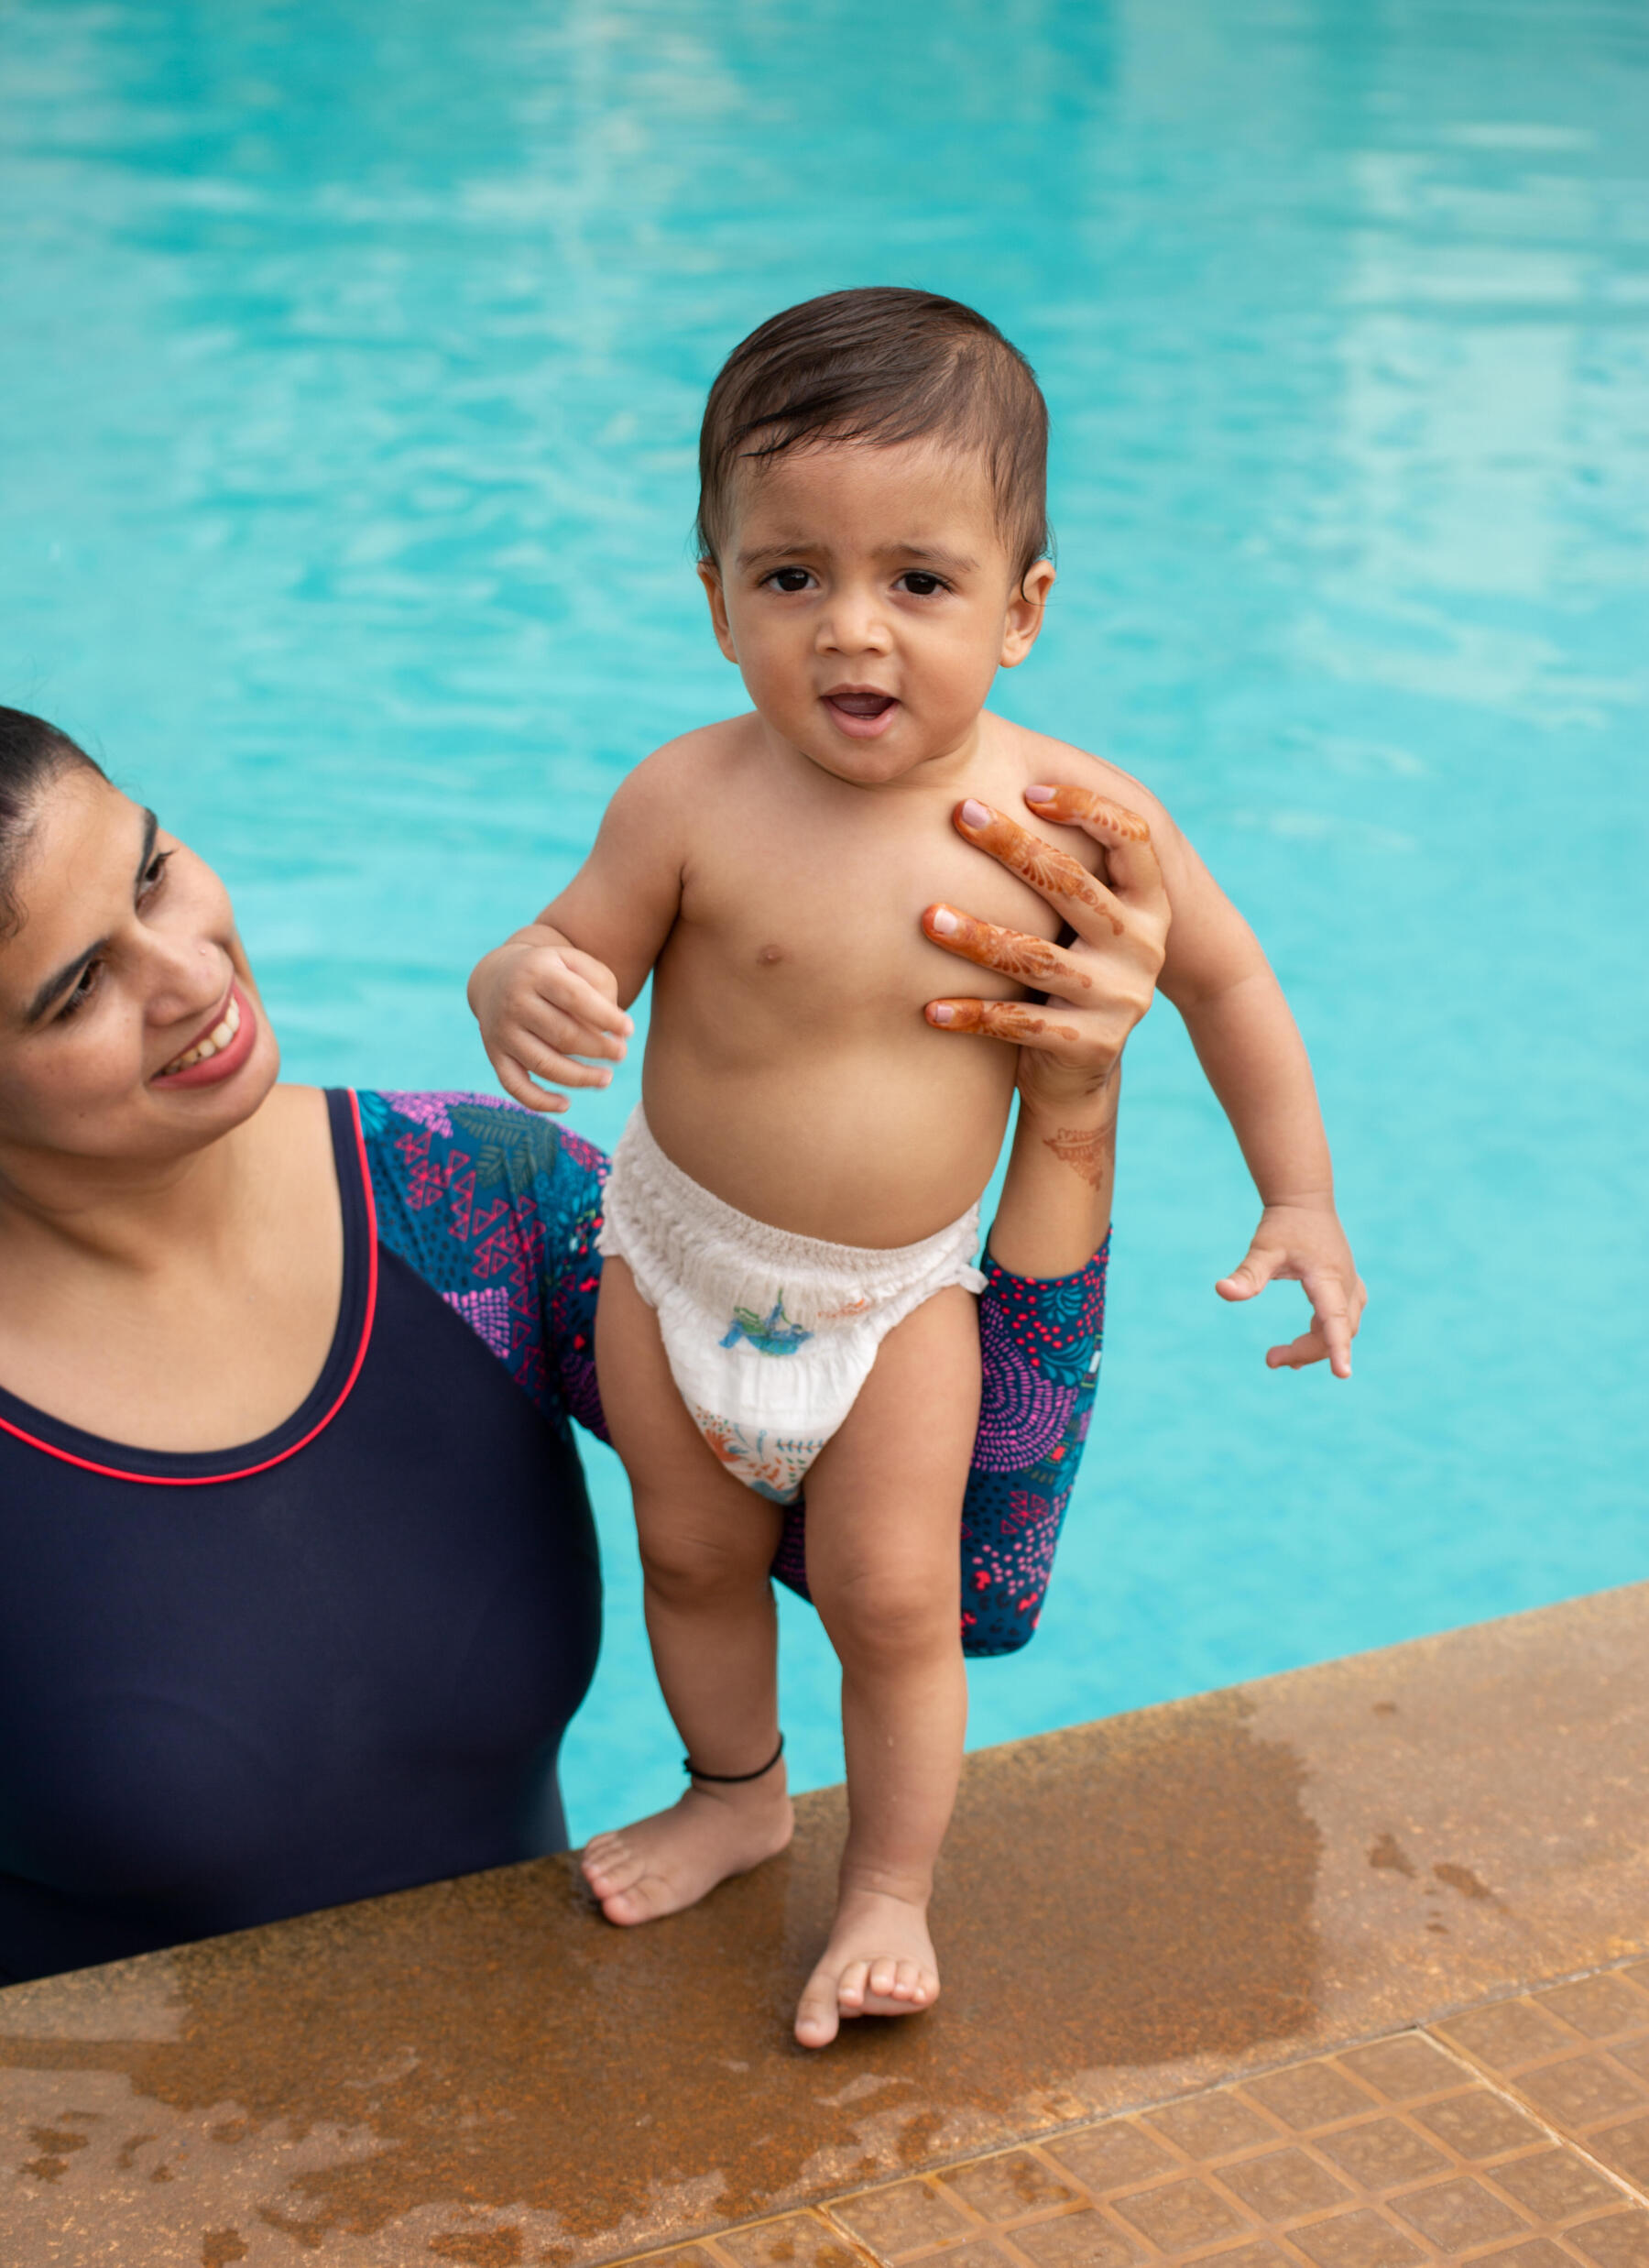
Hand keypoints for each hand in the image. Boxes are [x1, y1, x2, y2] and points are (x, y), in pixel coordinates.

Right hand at [467, 928, 632, 1114]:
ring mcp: (502, 1031)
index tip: (629, 1030)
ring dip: (580, 1078)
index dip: (606, 1018)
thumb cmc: (552, 971)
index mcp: (538, 972)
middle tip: (622, 1054)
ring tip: (606, 1078)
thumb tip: (616, 1031)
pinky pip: (515, 1085)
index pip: (576, 998)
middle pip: (563, 1035)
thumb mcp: (575, 962)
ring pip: (544, 1064)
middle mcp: (515, 1001)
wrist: (496, 976)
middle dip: (599, 1049)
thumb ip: (601, 985)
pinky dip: (539, 1101)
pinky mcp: (495, 1055)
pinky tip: (565, 1104)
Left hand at [920, 785, 1169, 1114]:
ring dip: (976, 936)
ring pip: (1038, 958)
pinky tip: (928, 1007)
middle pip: (1074, 886)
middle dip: (1014, 847)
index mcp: (1148, 904)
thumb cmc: (1061, 969)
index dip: (1086, 808)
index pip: (1133, 839)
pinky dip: (970, 1014)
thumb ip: (1059, 861)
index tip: (1029, 788)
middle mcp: (1144, 946)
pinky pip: (1018, 1024)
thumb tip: (997, 769)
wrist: (1079, 1070)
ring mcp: (1121, 998)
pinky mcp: (1090, 1045)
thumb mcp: (1076, 918)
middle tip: (960, 813)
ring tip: (926, 918)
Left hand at [1217, 1202, 1365, 1378]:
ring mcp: (1349, 1284)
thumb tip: (1221, 1290)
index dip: (1339, 1348)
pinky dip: (1327, 1334)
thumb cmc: (1282, 1225)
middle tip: (1270, 1359)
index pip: (1335, 1320)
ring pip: (1342, 1327)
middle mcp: (1345, 1283)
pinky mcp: (1346, 1284)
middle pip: (1335, 1330)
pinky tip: (1304, 1346)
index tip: (1343, 1375)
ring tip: (1282, 1358)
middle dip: (1306, 1351)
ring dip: (1315, 1346)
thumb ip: (1247, 1274)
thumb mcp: (1262, 1249)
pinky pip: (1343, 1318)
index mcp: (1327, 1277)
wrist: (1303, 1200)